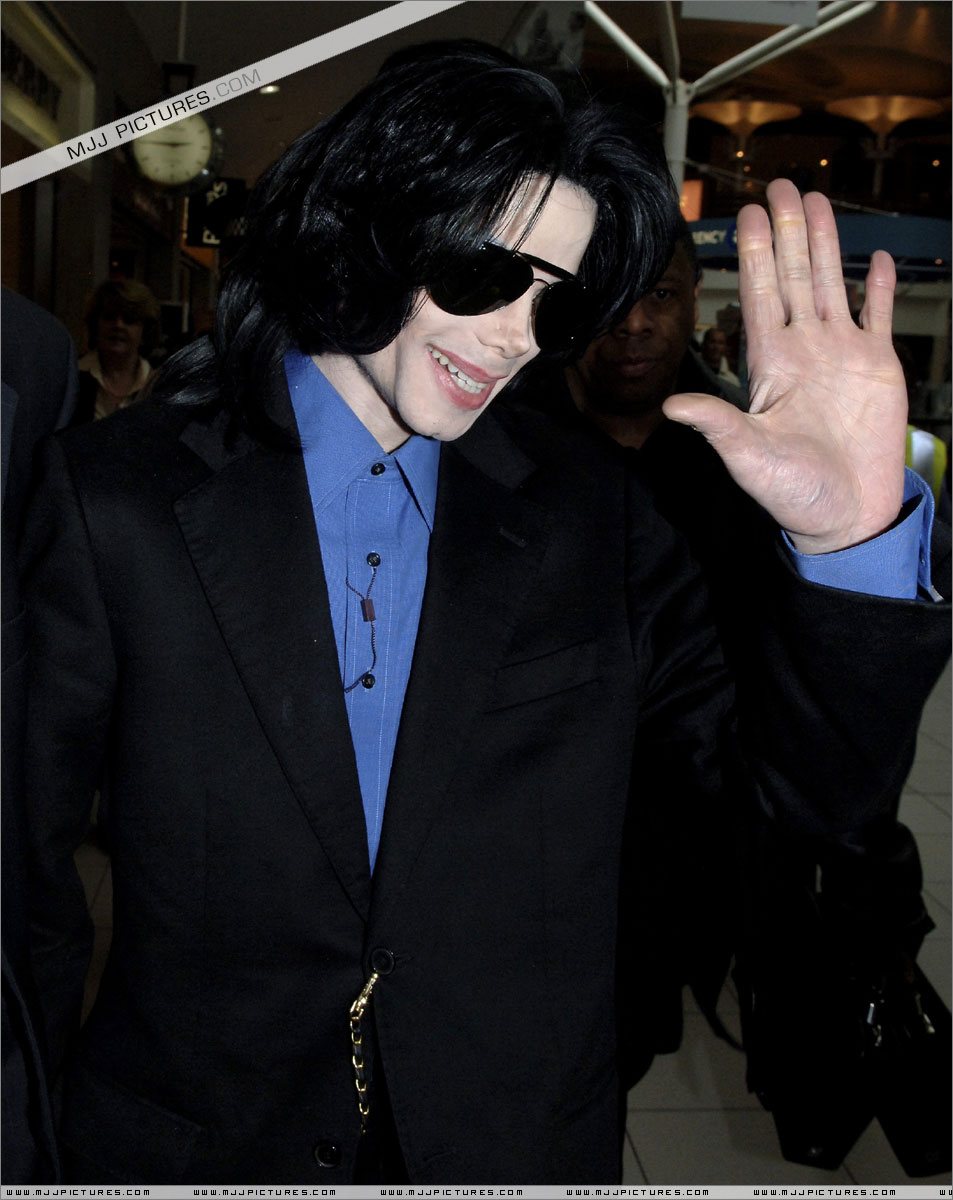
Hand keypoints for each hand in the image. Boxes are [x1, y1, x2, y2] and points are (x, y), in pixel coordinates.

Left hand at [663, 179, 906, 553]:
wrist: (847, 516)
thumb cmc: (794, 493)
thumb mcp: (748, 456)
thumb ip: (717, 424)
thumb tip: (670, 407)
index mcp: (771, 366)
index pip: (759, 296)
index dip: (754, 253)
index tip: (746, 213)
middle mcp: (804, 351)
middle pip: (792, 277)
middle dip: (786, 231)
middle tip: (779, 184)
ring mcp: (841, 355)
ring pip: (830, 283)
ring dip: (824, 244)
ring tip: (817, 201)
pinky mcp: (878, 367)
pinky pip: (877, 315)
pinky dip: (877, 287)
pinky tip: (874, 258)